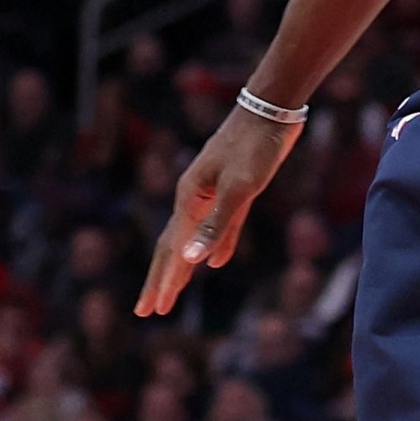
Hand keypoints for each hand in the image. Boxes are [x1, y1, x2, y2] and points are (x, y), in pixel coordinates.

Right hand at [135, 104, 301, 315]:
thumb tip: (193, 260)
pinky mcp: (236, 189)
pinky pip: (220, 226)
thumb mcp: (241, 186)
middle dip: (161, 280)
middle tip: (147, 311)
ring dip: (184, 266)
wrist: (272, 109)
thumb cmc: (256, 145)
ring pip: (194, 238)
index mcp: (190, 199)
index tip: (152, 310)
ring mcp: (213, 193)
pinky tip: (215, 262)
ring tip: (173, 291)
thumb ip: (218, 224)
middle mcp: (195, 198)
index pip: (172, 250)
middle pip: (172, 247)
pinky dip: (216, 245)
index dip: (164, 281)